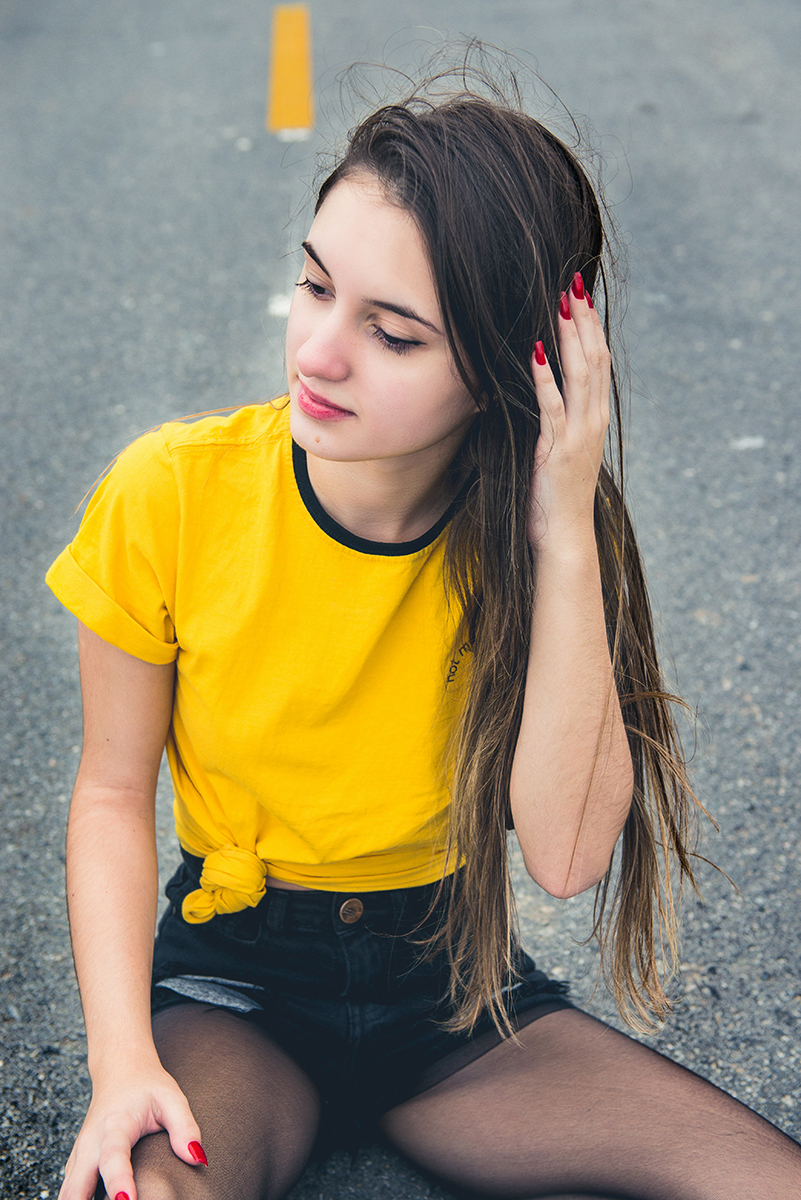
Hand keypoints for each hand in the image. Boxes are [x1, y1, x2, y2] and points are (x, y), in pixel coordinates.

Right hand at [58, 1059, 205, 1199]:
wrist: (119, 1069)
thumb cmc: (146, 1085)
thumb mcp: (171, 1097)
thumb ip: (185, 1126)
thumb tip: (196, 1158)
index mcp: (115, 1125)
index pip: (113, 1156)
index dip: (118, 1180)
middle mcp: (90, 1144)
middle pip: (77, 1185)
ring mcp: (79, 1156)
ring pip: (68, 1192)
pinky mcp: (77, 1165)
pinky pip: (70, 1192)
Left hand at [528, 274, 610, 550]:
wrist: (566, 535)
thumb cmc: (559, 496)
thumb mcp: (564, 451)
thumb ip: (561, 421)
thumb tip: (547, 394)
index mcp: (595, 418)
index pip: (599, 362)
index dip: (591, 327)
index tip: (581, 296)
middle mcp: (593, 421)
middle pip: (594, 359)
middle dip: (584, 320)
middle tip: (574, 284)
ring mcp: (579, 434)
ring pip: (579, 375)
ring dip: (568, 338)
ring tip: (560, 305)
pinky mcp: (557, 449)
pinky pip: (551, 407)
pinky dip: (544, 378)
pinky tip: (534, 353)